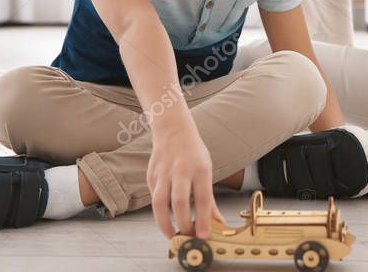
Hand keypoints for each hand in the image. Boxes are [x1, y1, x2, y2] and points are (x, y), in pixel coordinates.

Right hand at [147, 121, 225, 237]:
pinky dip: (159, 211)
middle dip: (183, 224)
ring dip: (164, 224)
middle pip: (179, 202)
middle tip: (187, 237)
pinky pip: (154, 198)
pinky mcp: (151, 176)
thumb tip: (217, 224)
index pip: (203, 198)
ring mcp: (163, 172)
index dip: (203, 220)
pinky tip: (166, 217)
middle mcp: (181, 170)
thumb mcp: (207, 171)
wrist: (172, 130)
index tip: (203, 236)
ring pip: (160, 202)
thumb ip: (209, 199)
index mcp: (200, 169)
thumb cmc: (194, 154)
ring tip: (172, 235)